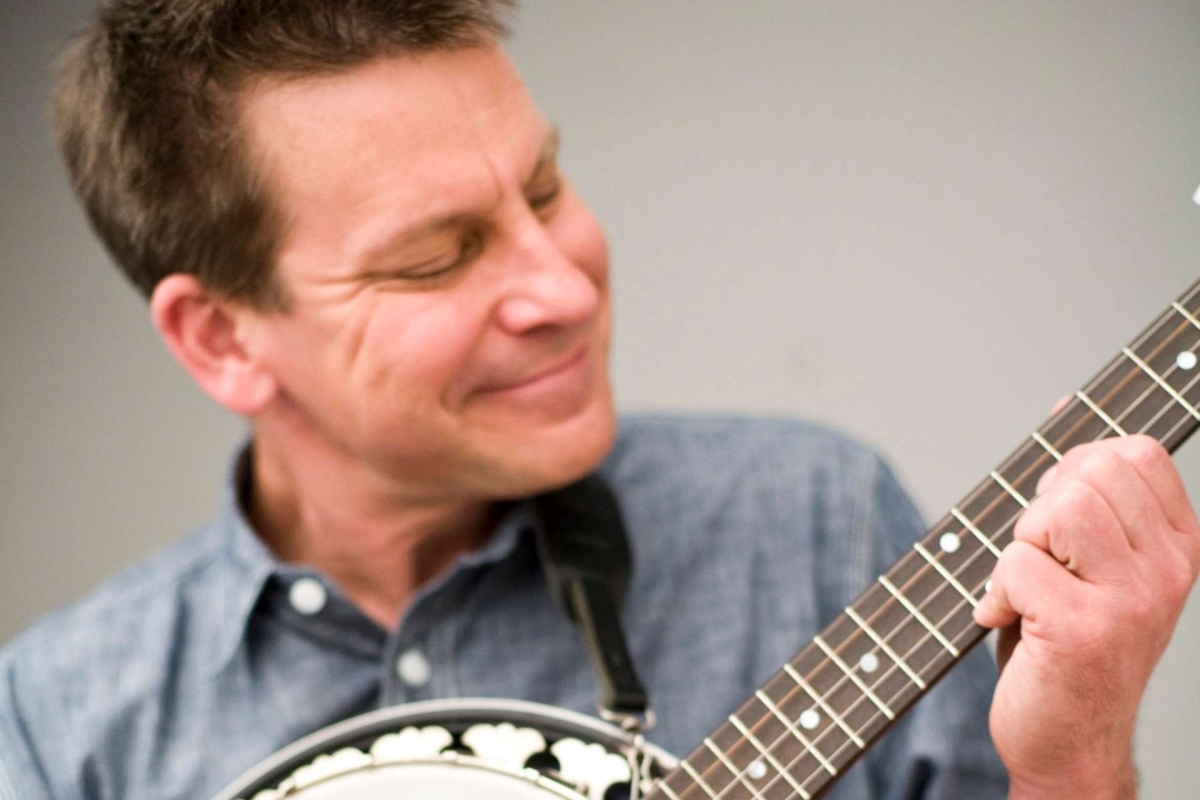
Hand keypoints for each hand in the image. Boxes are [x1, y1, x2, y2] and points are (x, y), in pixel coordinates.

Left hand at [973, 431, 1199, 799]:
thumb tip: (1063, 405)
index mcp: (1178, 545)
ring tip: (1033, 590)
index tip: (1064, 526)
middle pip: (1087, 473)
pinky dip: (995, 592)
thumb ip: (1083, 486)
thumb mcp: (1088, 556)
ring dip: (1021, 547)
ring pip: (1054, 510)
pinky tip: (1012, 622)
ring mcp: (1133, 600)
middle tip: (1045, 565)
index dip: (1076, 474)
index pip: (1132, 453)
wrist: (1067, 739)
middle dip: (1041, 511)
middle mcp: (1169, 570)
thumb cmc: (1066, 640)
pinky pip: (1015, 563)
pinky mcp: (1084, 628)